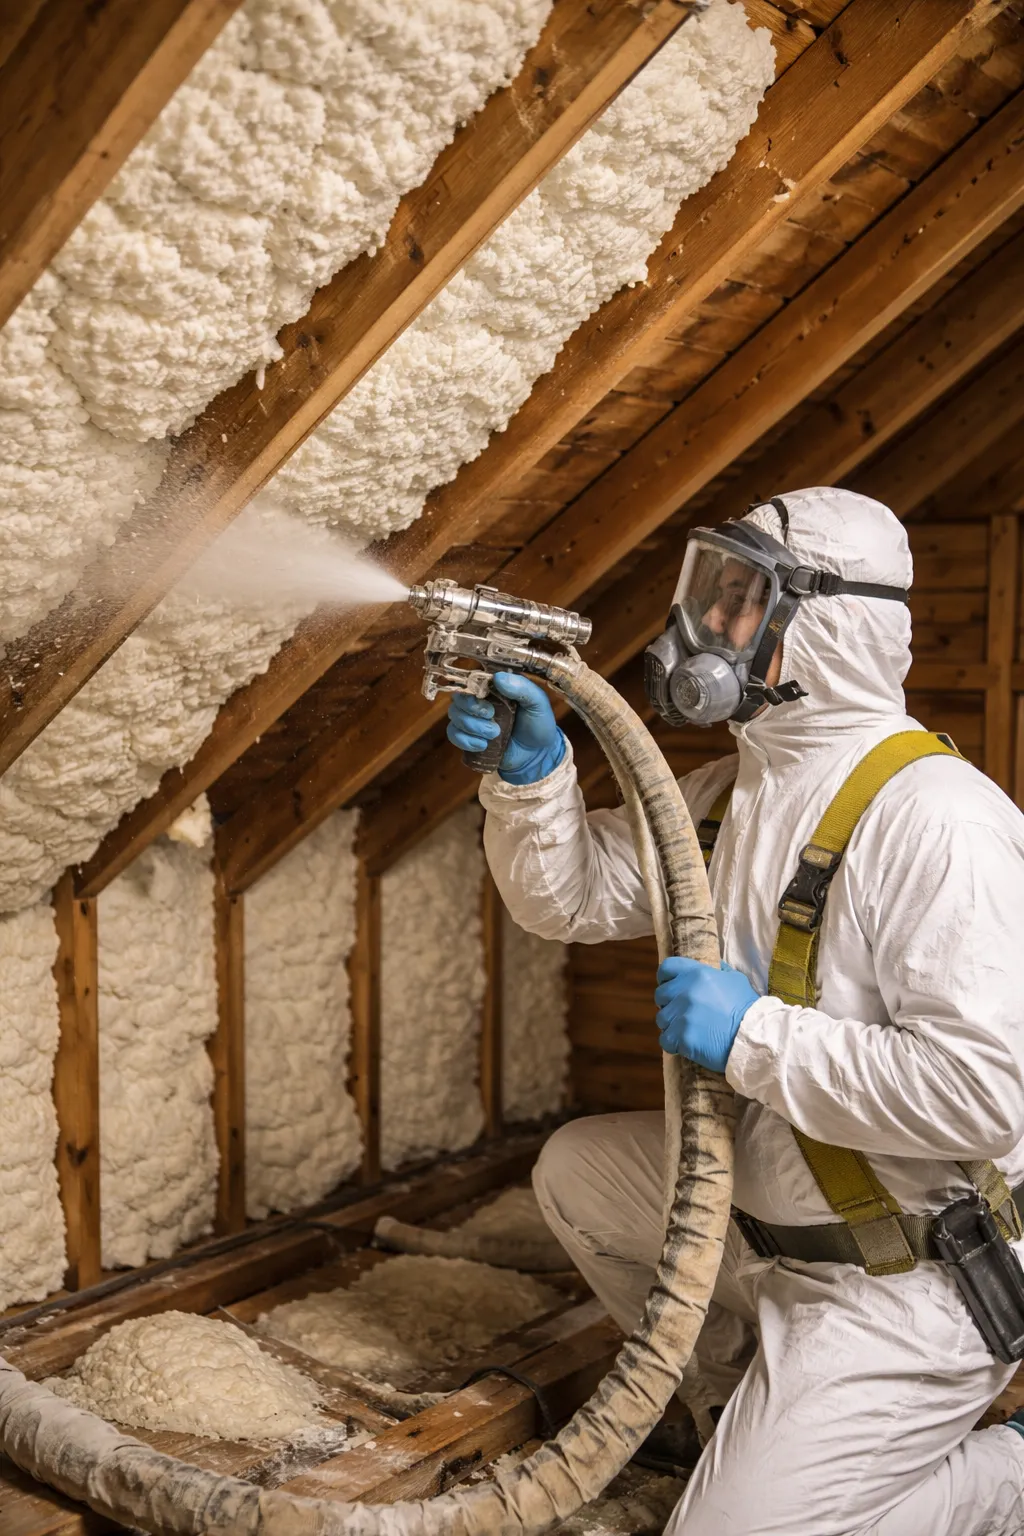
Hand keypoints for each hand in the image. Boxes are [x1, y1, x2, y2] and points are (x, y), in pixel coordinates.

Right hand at [446, 672, 564, 784]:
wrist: (538, 755)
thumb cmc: (539, 725)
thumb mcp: (538, 703)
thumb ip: (522, 687)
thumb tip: (498, 677)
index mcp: (495, 688)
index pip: (473, 679)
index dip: (474, 688)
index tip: (486, 698)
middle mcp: (480, 701)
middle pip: (459, 697)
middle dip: (472, 709)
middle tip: (491, 717)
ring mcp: (473, 719)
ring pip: (455, 715)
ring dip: (472, 726)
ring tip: (494, 735)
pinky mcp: (469, 737)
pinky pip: (453, 734)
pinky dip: (465, 740)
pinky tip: (483, 745)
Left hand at [655, 957, 757, 1073]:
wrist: (754, 1037)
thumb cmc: (747, 1008)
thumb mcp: (736, 980)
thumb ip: (719, 972)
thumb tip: (715, 966)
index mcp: (697, 974)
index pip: (666, 968)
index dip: (665, 978)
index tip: (670, 988)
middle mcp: (685, 991)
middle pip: (660, 995)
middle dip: (669, 1004)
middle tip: (684, 1014)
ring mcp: (682, 1014)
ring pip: (661, 1019)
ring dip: (672, 1025)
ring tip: (689, 1030)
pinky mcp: (681, 1036)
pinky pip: (665, 1039)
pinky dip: (673, 1043)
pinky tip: (687, 1044)